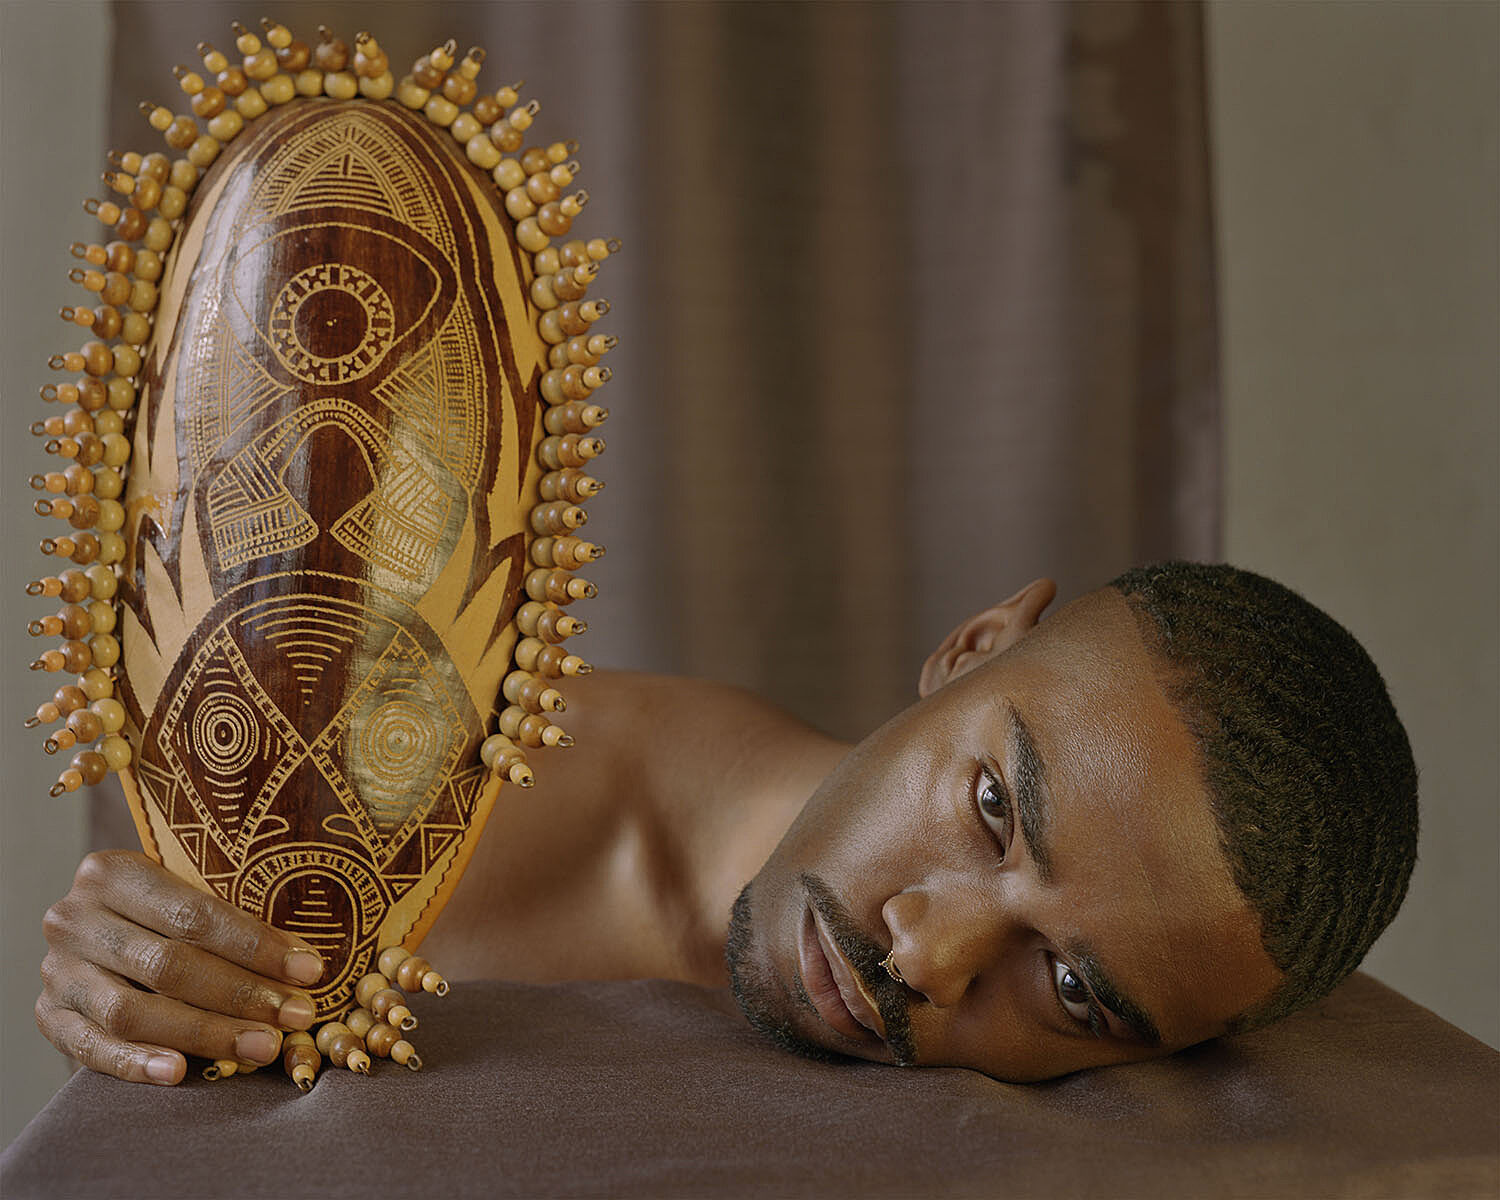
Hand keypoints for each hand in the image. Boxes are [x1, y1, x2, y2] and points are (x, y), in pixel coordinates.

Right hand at [36, 850, 323, 1084]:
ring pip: (133, 1011)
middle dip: (241, 995)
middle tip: (295, 1016)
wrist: (98, 932)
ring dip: (205, 1034)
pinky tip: (179, 1072)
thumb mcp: (187, 895)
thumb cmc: (163, 912)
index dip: (256, 946)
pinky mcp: (49, 1016)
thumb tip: (305, 964)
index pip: (194, 914)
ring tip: (261, 1047)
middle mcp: (76, 918)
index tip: (308, 970)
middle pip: (168, 965)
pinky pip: (93, 1046)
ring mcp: (58, 970)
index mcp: (113, 873)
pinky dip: (137, 1062)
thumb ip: (228, 919)